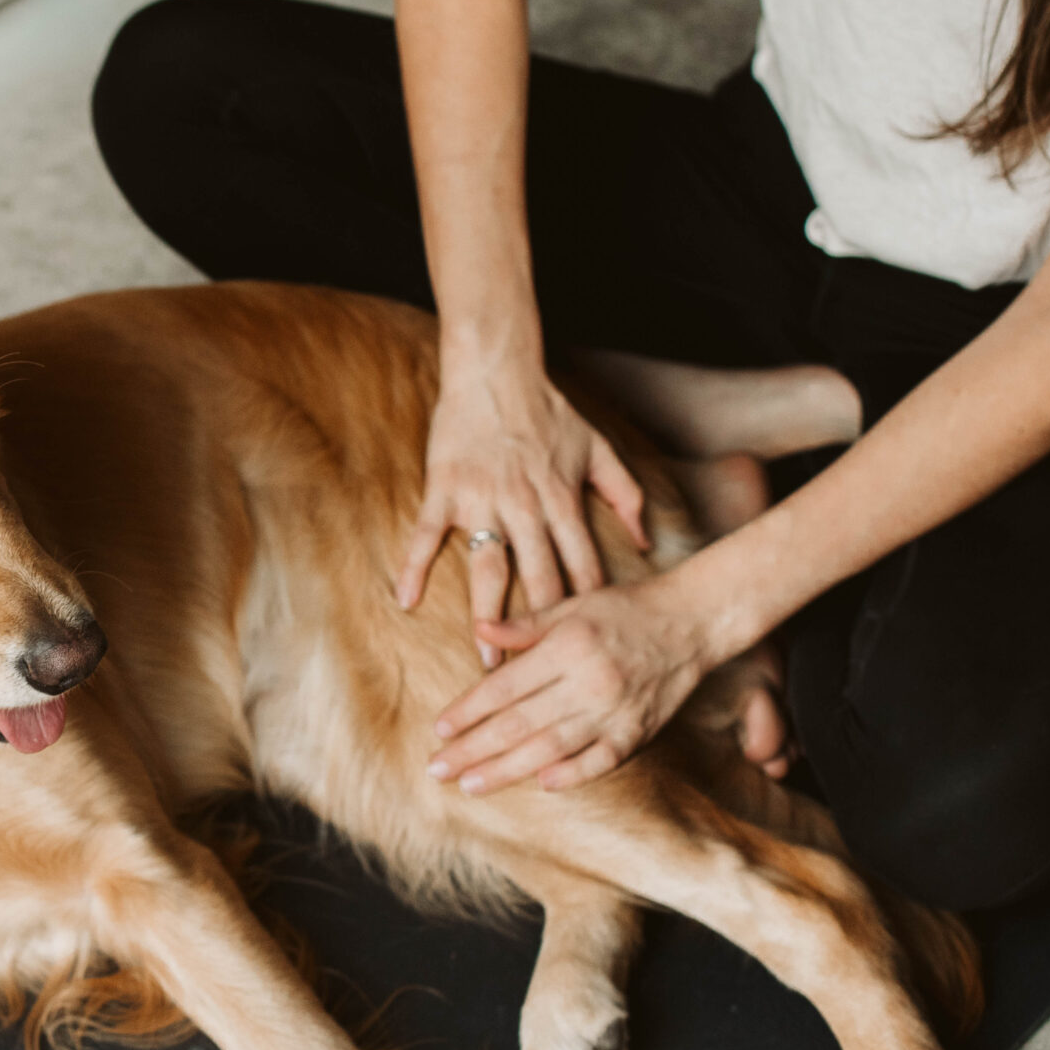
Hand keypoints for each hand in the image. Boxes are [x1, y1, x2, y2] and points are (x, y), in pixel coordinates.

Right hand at [395, 362, 647, 663]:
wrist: (497, 370)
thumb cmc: (549, 410)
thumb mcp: (598, 449)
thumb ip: (625, 494)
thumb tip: (644, 540)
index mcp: (563, 500)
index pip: (580, 567)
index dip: (584, 611)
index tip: (586, 651)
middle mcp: (526, 506)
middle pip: (537, 579)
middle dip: (541, 632)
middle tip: (537, 680)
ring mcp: (483, 500)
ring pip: (488, 568)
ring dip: (487, 617)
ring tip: (484, 660)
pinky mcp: (445, 489)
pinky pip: (427, 535)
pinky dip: (415, 567)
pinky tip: (405, 601)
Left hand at [425, 574, 724, 793]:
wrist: (692, 622)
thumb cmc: (624, 610)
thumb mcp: (571, 606)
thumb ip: (524, 625)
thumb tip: (478, 632)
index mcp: (567, 647)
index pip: (505, 687)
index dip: (469, 711)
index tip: (439, 730)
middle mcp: (589, 682)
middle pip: (519, 724)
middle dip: (473, 750)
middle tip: (438, 769)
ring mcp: (615, 711)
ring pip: (551, 748)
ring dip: (507, 770)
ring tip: (471, 785)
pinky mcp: (638, 732)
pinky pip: (600, 761)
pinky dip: (571, 775)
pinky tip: (540, 785)